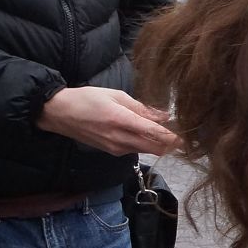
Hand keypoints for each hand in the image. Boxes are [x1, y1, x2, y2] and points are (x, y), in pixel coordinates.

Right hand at [37, 87, 178, 156]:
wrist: (59, 113)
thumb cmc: (87, 99)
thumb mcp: (116, 96)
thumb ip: (142, 108)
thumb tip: (165, 116)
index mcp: (121, 121)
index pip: (155, 134)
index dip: (174, 137)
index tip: (188, 136)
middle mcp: (120, 139)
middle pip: (155, 148)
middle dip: (171, 144)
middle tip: (183, 134)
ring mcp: (115, 148)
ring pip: (147, 150)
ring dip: (160, 145)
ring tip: (169, 132)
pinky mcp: (112, 152)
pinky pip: (135, 150)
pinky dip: (146, 144)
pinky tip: (149, 134)